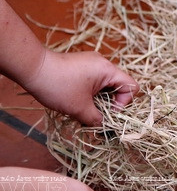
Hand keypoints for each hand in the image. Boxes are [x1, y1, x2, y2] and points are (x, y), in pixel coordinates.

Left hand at [22, 51, 138, 125]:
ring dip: (98, 99)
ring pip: (104, 85)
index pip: (131, 86)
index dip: (124, 103)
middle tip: (95, 114)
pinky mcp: (80, 65)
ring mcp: (91, 63)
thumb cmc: (58, 86)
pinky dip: (89, 93)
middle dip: (109, 103)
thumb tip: (103, 127)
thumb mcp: (80, 108)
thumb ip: (96, 119)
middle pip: (118, 86)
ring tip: (83, 108)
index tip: (107, 113)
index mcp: (108, 70)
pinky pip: (93, 81)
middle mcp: (103, 63)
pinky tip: (75, 100)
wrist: (32, 69)